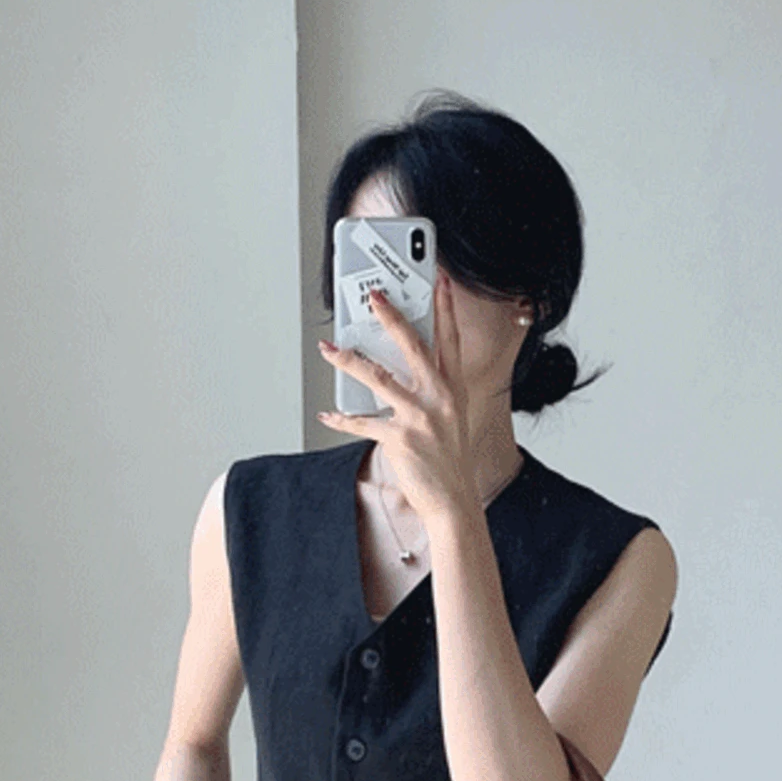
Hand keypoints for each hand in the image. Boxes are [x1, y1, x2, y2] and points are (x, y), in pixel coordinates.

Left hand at [315, 274, 480, 526]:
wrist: (454, 500)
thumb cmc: (449, 461)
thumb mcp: (450, 418)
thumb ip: (432, 391)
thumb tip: (398, 371)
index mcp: (453, 389)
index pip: (450, 339)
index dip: (444, 307)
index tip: (437, 280)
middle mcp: (439, 397)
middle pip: (413, 346)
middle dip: (391, 316)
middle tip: (373, 295)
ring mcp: (420, 416)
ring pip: (378, 377)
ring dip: (349, 360)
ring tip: (329, 348)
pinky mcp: (400, 438)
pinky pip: (363, 422)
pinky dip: (341, 419)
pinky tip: (327, 414)